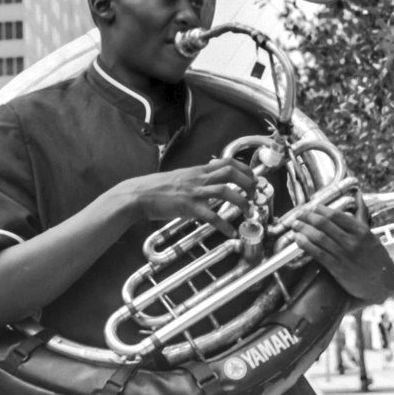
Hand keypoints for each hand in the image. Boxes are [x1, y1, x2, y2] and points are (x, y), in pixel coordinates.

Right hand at [131, 158, 256, 237]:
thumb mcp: (180, 176)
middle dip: (248, 183)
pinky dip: (224, 225)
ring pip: (225, 192)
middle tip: (255, 194)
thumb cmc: (156, 187)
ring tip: (249, 212)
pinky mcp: (188, 207)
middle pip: (231, 173)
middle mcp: (198, 178)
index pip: (227, 162)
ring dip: (241, 202)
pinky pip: (211, 216)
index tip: (254, 177)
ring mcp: (193, 192)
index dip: (245, 169)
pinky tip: (231, 232)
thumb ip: (196, 176)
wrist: (138, 195)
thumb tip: (210, 173)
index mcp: (197, 170)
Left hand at [290, 202, 393, 302]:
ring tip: (295, 225)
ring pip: (319, 237)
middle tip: (299, 214)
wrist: (383, 283)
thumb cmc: (376, 257)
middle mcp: (352, 241)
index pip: (336, 215)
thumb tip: (358, 195)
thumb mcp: (371, 234)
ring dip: (303, 229)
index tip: (312, 207)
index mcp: (361, 231)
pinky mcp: (337, 268)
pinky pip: (318, 253)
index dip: (321, 209)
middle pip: (324, 224)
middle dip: (308, 217)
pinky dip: (306, 244)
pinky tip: (298, 239)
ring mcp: (344, 255)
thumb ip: (361, 214)